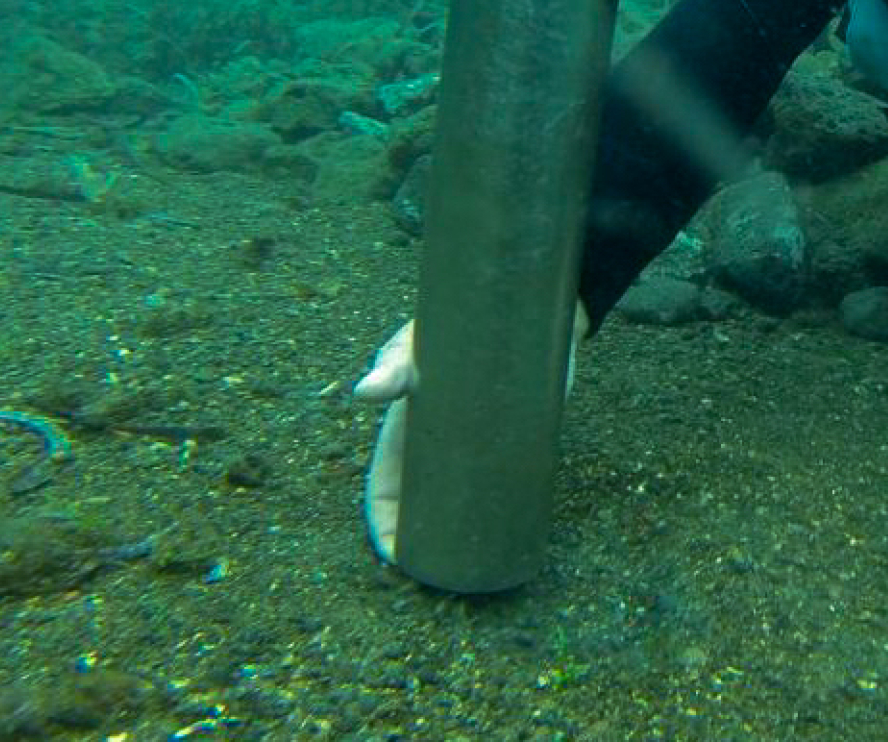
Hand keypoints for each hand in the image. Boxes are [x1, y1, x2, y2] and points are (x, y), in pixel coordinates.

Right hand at [354, 304, 587, 561]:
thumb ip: (397, 365)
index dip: (386, 532)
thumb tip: (367, 391)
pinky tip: (513, 538)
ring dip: (464, 537)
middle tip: (452, 576)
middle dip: (428, 547)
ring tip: (484, 568)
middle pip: (423, 512)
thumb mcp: (421, 345)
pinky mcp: (507, 444)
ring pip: (460, 506)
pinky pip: (495, 489)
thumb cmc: (456, 326)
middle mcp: (432, 450)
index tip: (399, 561)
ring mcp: (470, 449)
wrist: (520, 310)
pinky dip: (497, 514)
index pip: (384, 498)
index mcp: (400, 438)